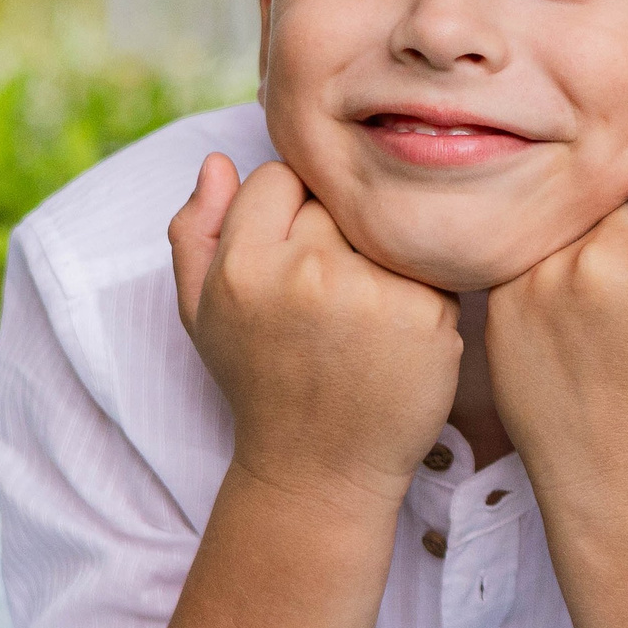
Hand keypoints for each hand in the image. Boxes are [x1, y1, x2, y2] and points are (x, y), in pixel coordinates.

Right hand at [168, 153, 462, 501]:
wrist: (323, 467)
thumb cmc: (262, 380)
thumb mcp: (202, 311)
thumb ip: (196, 230)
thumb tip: (218, 160)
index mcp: (244, 265)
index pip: (280, 176)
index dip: (290, 210)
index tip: (293, 255)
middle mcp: (305, 271)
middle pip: (339, 198)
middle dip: (338, 230)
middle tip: (331, 291)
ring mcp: (371, 290)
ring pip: (388, 225)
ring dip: (383, 255)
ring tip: (362, 311)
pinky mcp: (427, 311)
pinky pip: (432, 262)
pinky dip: (422, 286)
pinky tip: (398, 329)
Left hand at [485, 151, 627, 497]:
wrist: (618, 464)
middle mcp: (596, 261)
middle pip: (617, 187)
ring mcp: (539, 279)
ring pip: (572, 214)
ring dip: (589, 241)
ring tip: (602, 301)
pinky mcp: (499, 298)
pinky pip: (531, 246)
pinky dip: (550, 268)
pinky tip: (568, 316)